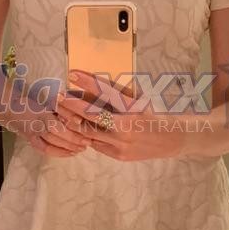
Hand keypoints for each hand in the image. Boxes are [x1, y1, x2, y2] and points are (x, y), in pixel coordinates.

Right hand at [14, 104, 89, 157]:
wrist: (11, 108)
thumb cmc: (33, 101)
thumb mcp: (47, 100)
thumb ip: (62, 108)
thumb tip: (79, 118)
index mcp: (41, 111)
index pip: (57, 119)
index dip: (70, 124)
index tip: (82, 126)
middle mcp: (37, 123)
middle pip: (55, 133)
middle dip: (72, 139)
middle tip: (87, 142)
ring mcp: (33, 133)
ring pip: (51, 143)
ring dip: (68, 147)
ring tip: (82, 149)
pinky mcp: (31, 140)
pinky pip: (45, 150)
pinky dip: (58, 153)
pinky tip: (70, 153)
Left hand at [55, 70, 186, 161]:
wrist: (170, 139)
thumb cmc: (151, 113)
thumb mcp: (139, 99)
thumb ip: (118, 93)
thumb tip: (92, 82)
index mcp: (133, 108)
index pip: (106, 92)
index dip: (87, 82)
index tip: (72, 74)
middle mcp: (125, 127)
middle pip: (90, 115)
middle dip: (71, 105)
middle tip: (58, 96)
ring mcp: (121, 144)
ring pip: (88, 133)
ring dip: (73, 121)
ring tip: (62, 111)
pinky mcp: (118, 155)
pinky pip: (95, 144)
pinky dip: (86, 135)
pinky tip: (77, 127)